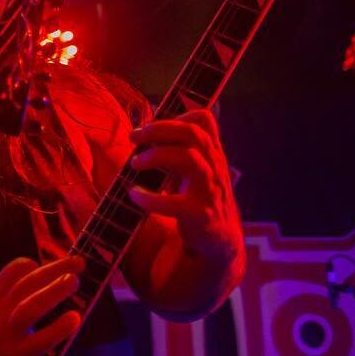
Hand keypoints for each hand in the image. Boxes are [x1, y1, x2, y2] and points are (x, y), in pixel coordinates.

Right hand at [0, 256, 83, 355]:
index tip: (49, 266)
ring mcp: (9, 332)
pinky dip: (58, 328)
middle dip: (55, 269)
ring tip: (75, 281)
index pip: (14, 271)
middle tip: (78, 262)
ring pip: (32, 306)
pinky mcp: (18, 355)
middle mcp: (0, 310)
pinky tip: (74, 318)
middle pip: (28, 283)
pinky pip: (41, 340)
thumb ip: (4, 289)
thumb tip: (32, 270)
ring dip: (54, 291)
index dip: (34, 265)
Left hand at [129, 111, 242, 262]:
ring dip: (156, 156)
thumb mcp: (197, 170)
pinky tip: (134, 194)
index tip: (152, 124)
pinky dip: (148, 197)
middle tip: (133, 136)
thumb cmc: (201, 199)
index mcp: (212, 153)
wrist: (221, 240)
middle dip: (159, 129)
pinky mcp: (200, 214)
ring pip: (189, 158)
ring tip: (134, 163)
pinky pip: (173, 202)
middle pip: (193, 133)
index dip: (178, 115)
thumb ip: (182, 150)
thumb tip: (148, 130)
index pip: (205, 120)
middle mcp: (215, 166)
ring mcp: (210, 189)